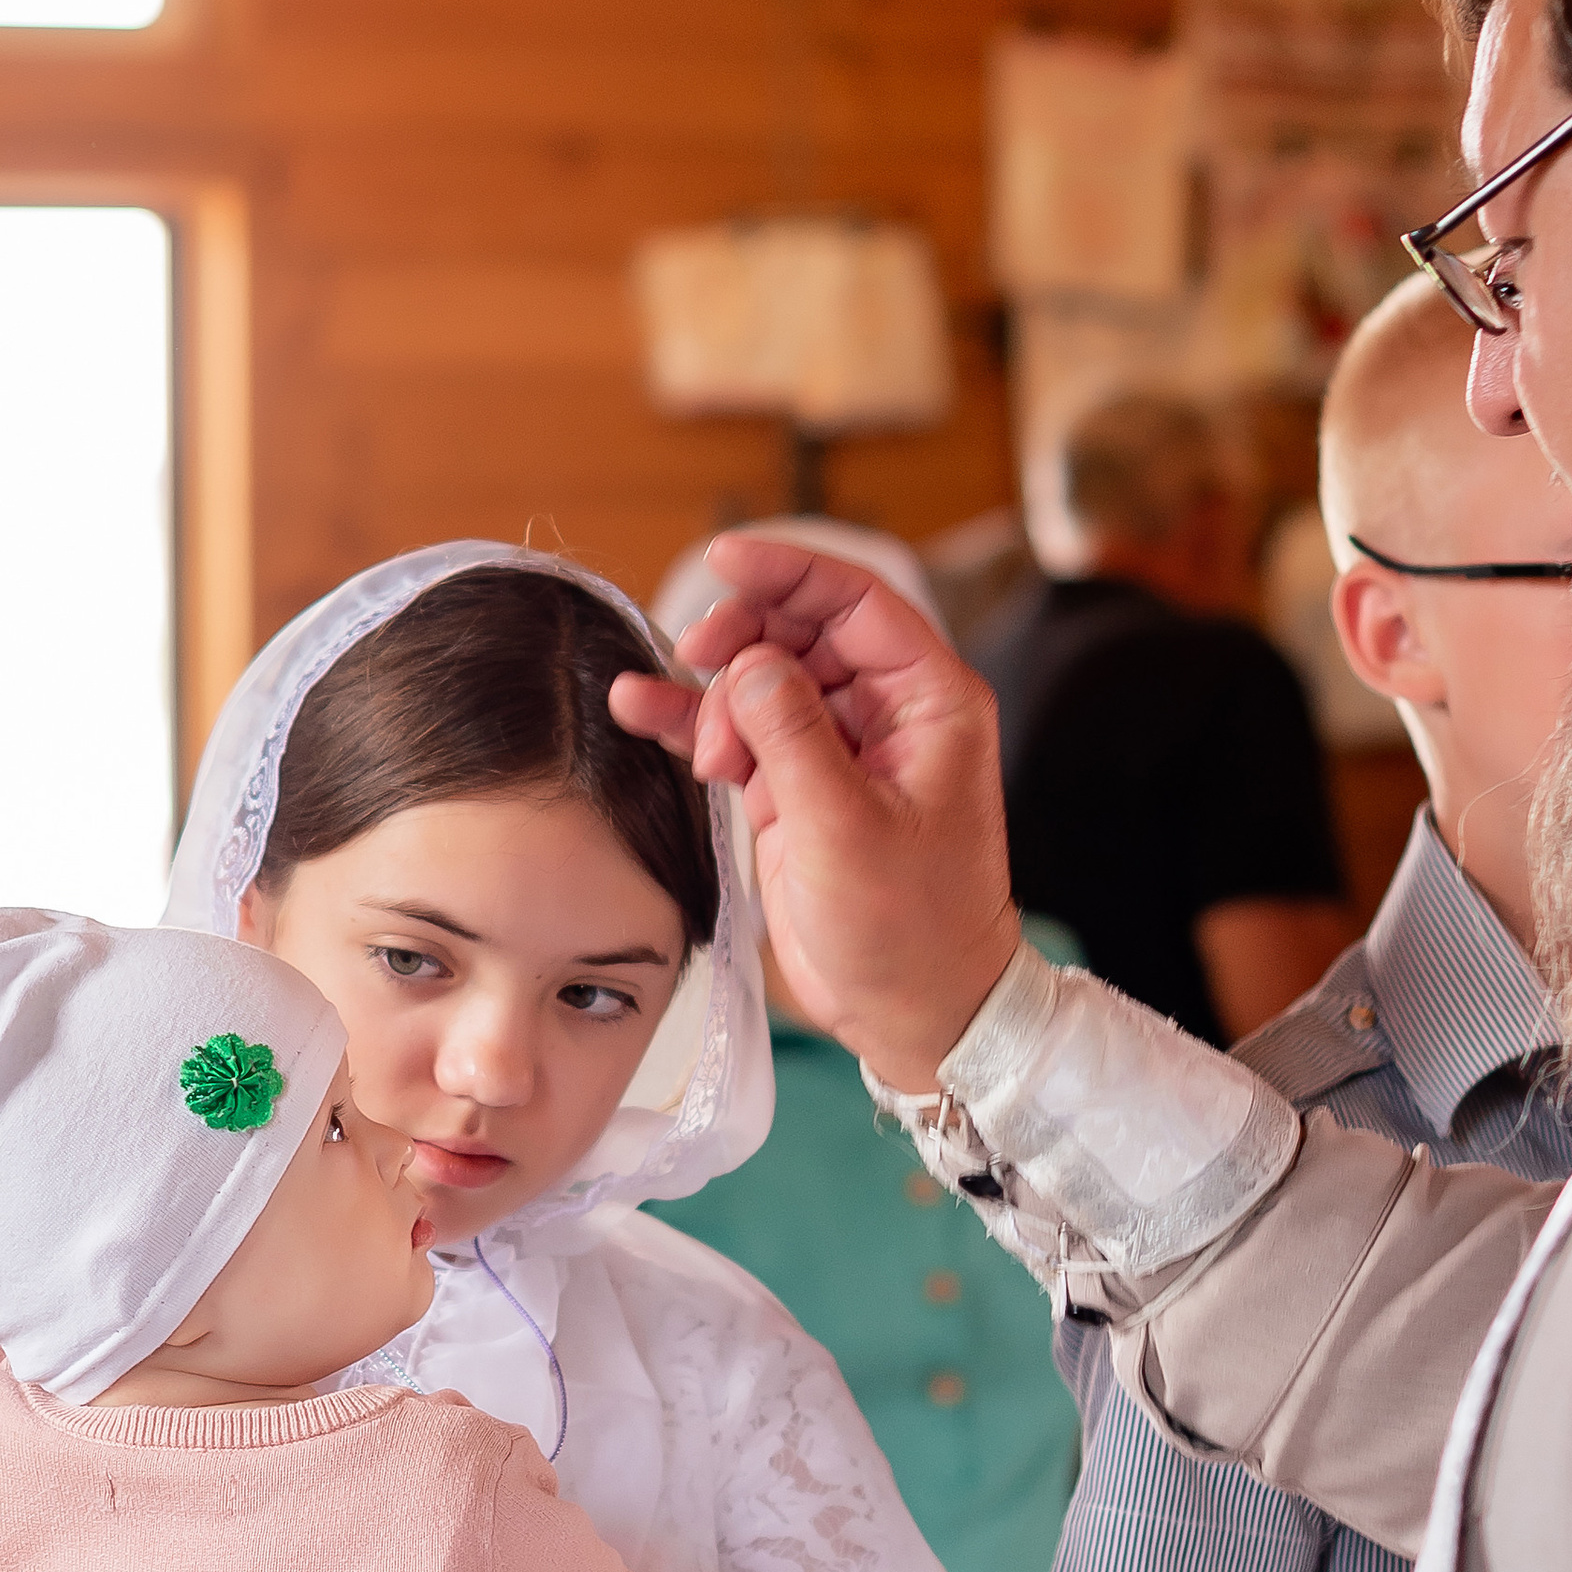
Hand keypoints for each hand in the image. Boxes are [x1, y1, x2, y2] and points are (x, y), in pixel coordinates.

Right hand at [608, 534, 1020, 1090]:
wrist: (914, 1010)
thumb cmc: (911, 929)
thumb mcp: (848, 828)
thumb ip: (794, 737)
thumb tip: (751, 663)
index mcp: (930, 703)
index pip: (856, 603)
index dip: (790, 573)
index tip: (724, 560)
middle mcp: (887, 714)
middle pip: (802, 631)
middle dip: (744, 640)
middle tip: (699, 665)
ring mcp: (838, 751)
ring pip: (763, 680)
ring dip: (714, 693)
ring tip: (693, 739)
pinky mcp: (797, 790)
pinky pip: (740, 733)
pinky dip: (693, 722)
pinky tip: (641, 709)